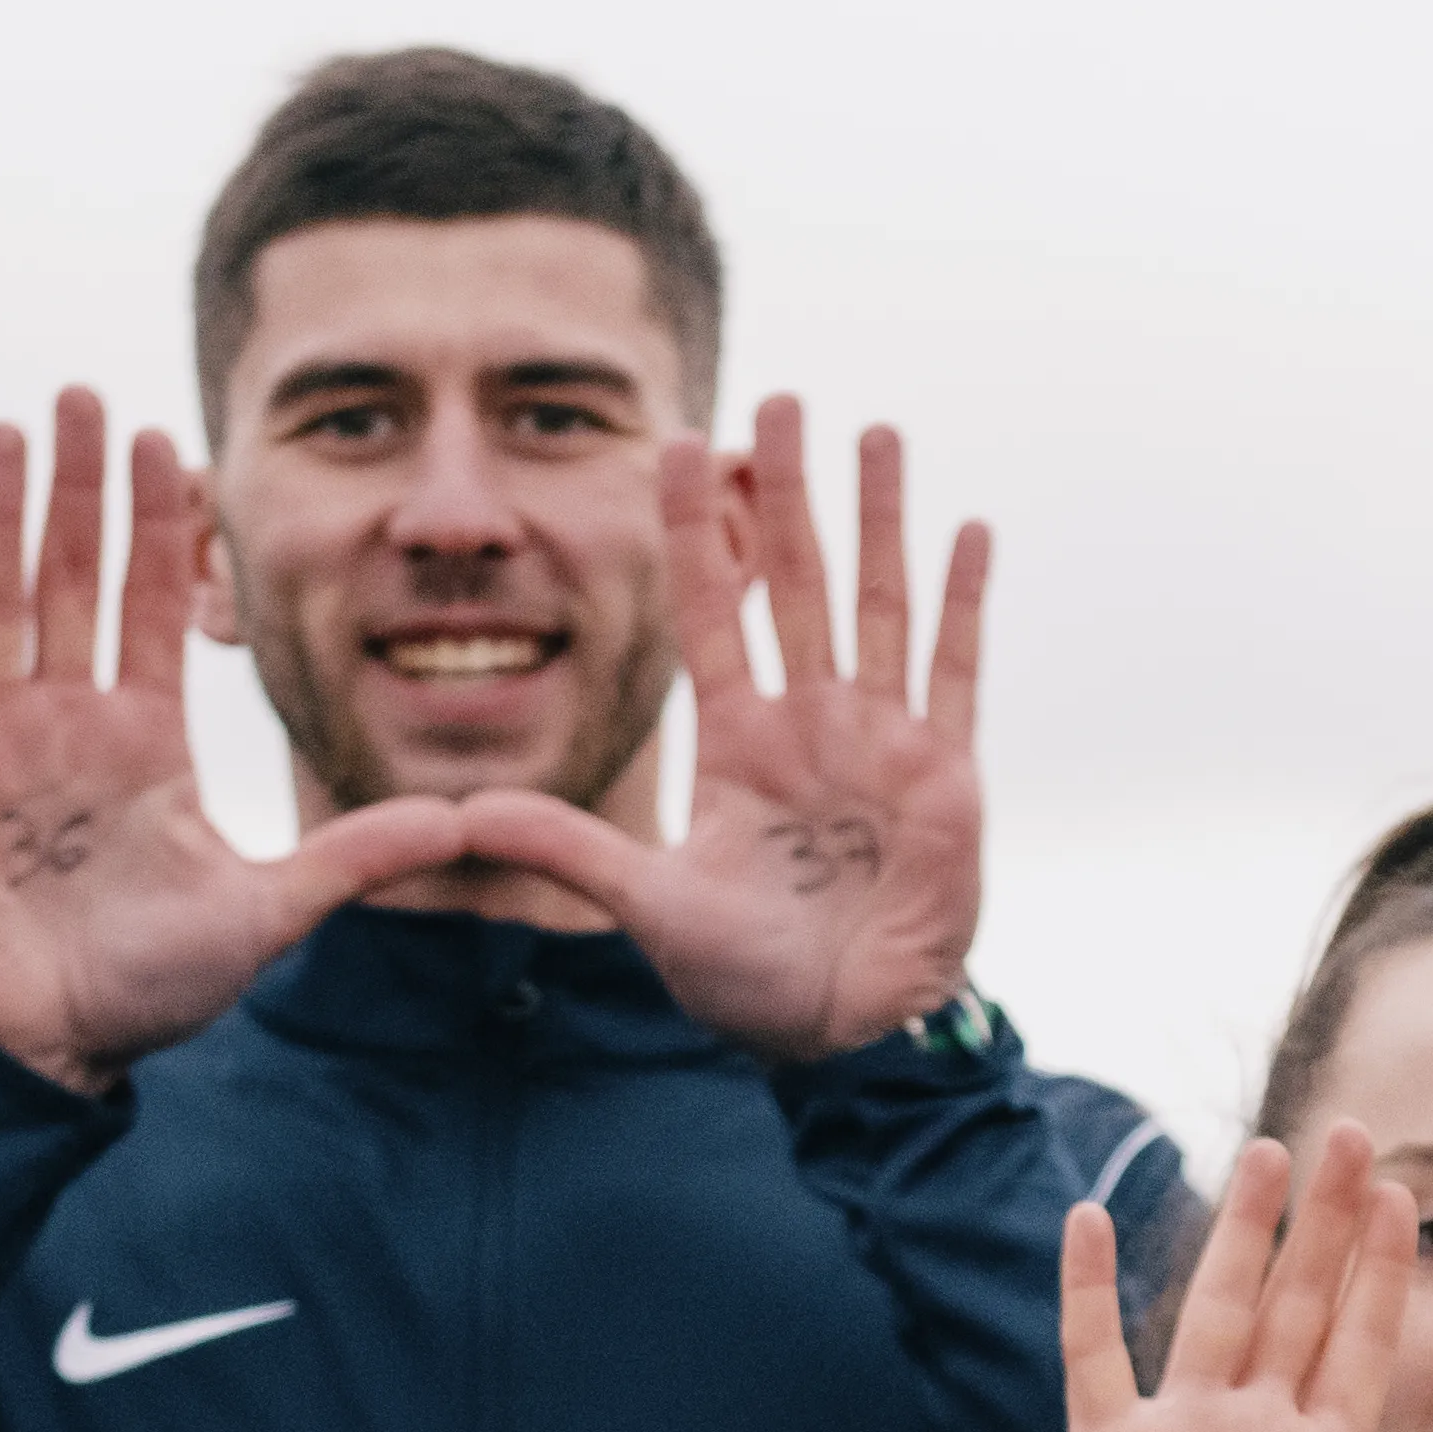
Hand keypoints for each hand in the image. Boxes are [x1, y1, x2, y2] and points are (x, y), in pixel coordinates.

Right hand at [0, 392, 473, 1087]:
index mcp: (145, 738)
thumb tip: (462, 826)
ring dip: (0, 516)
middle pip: (77, 578)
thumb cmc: (152, 986)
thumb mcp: (270, 914)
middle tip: (81, 392)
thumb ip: (355, 860)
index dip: (163, 526)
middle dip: (82, 487)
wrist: (54, 1047)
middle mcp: (70, 721)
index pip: (156, 605)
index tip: (169, 442)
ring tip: (5, 429)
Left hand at [447, 398, 982, 1055]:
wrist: (841, 1032)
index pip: (709, 611)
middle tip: (777, 400)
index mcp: (737, 741)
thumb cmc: (746, 978)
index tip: (679, 445)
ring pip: (875, 603)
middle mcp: (809, 722)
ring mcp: (880, 740)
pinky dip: (962, 601)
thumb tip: (465, 814)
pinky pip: (954, 670)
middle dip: (786, 492)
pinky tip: (967, 528)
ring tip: (873, 431)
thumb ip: (569, 850)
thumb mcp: (649, 907)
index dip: (696, 533)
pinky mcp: (945, 773)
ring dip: (878, 518)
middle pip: (795, 582)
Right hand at [1024, 1129, 1432, 1431]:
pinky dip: (1088, 1290)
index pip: (1361, 1348)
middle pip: (1299, 1305)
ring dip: (1240, 1232)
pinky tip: (1090, 1216)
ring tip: (1267, 1150)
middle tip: (1356, 1135)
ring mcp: (1181, 1430)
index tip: (1408, 1200)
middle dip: (1327, 1224)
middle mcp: (1256, 1430)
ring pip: (1218, 1308)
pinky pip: (1095, 1354)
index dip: (1382, 1276)